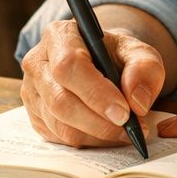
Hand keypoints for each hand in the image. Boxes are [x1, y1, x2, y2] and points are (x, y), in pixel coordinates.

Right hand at [20, 18, 166, 147]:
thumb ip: (145, 69)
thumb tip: (137, 101)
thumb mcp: (138, 52)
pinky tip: (107, 134)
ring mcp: (32, 92)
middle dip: (98, 122)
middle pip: (60, 100)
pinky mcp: (35, 116)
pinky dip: (88, 141)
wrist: (99, 64)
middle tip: (129, 128)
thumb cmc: (116, 56)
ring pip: (59, 124)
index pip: (68, 65)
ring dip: (96, 135)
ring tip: (124, 132)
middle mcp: (37, 62)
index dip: (95, 93)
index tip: (124, 112)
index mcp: (60, 36)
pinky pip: (59, 138)